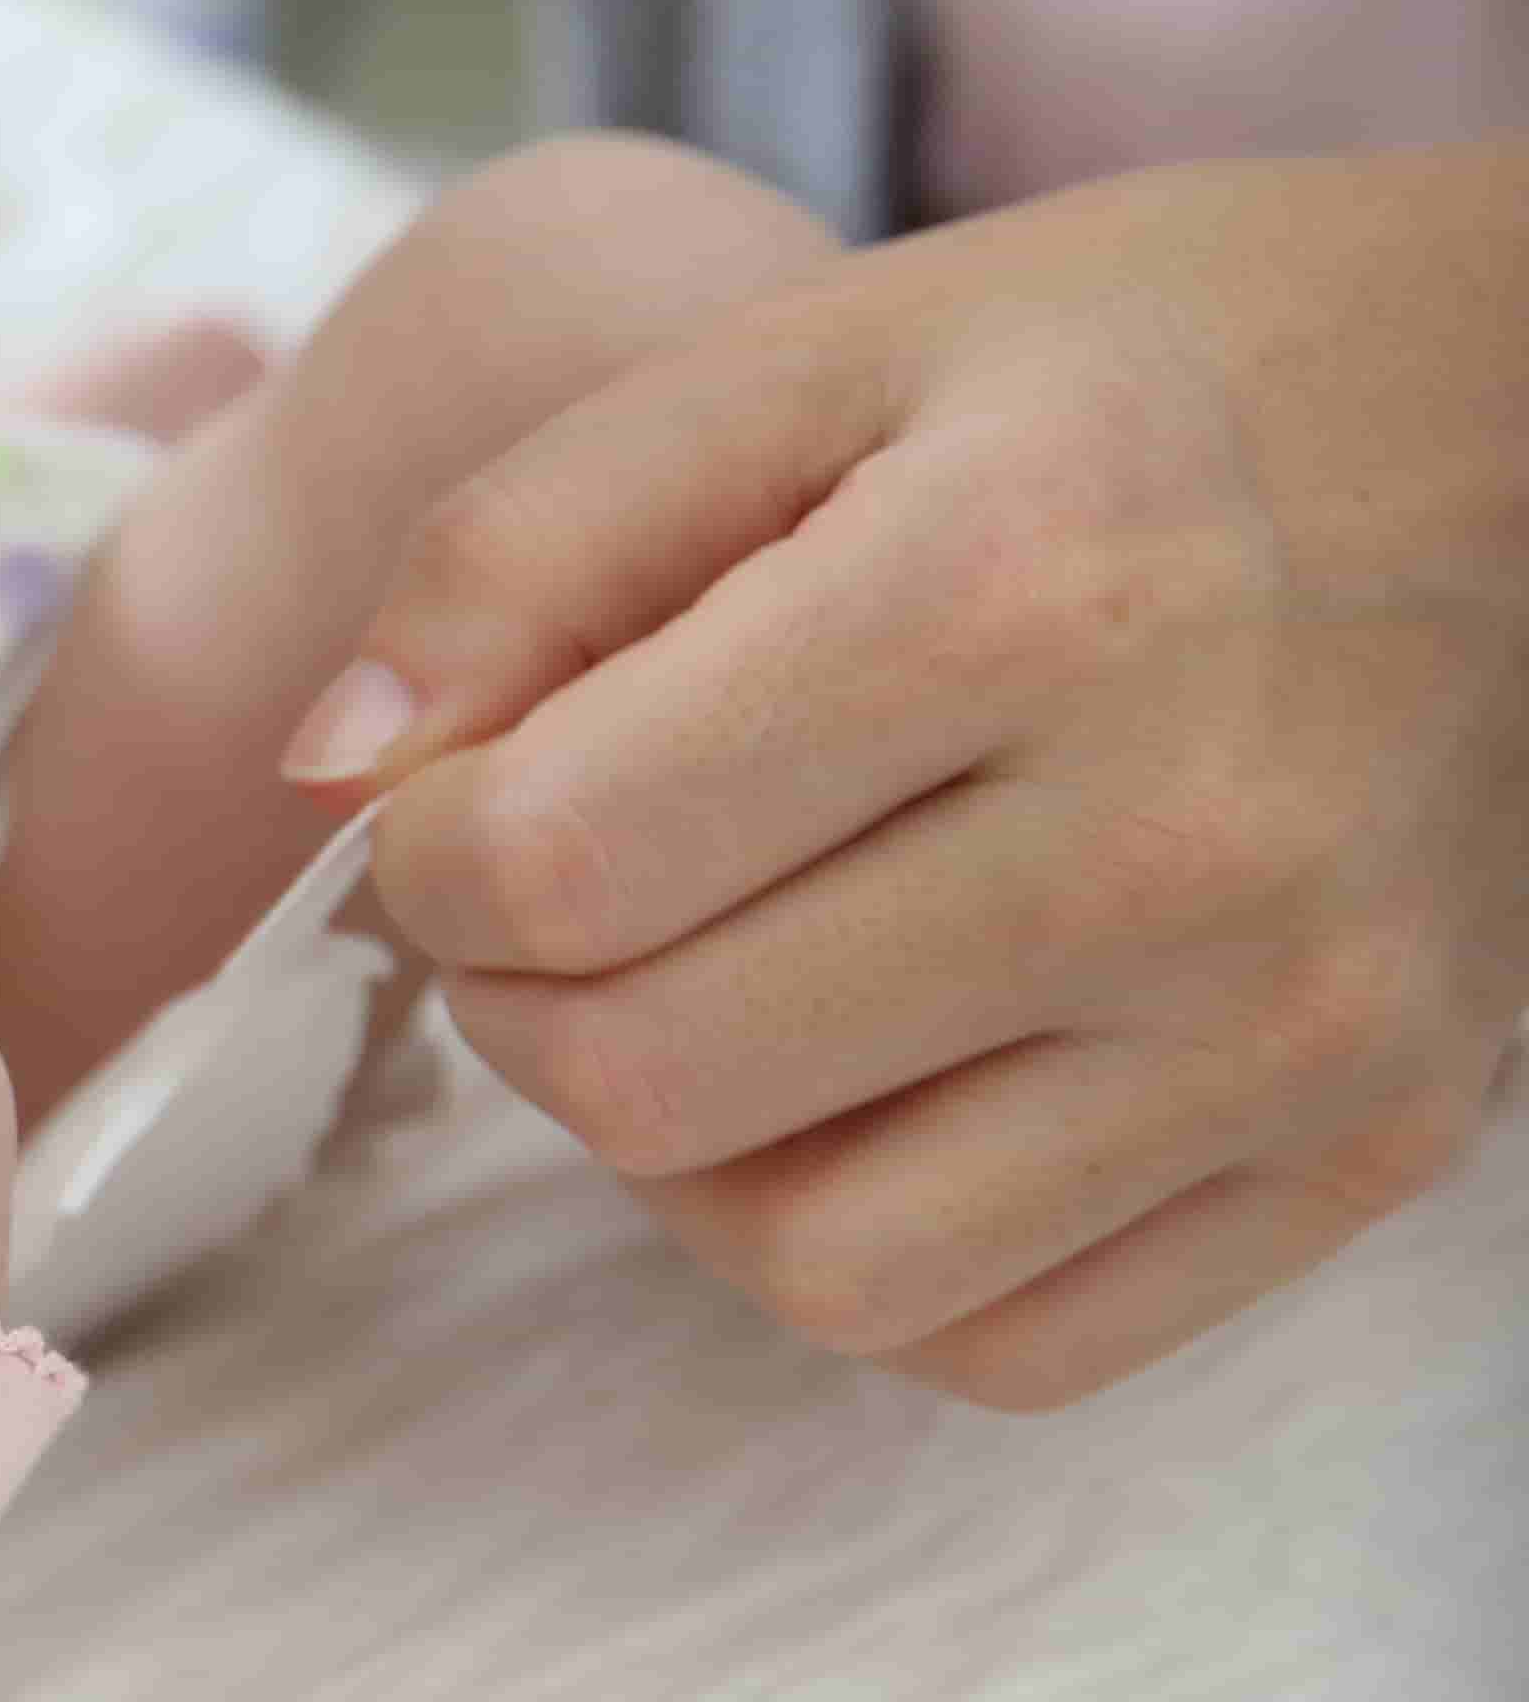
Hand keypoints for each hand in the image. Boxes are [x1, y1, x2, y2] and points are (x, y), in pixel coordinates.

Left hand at [300, 143, 1528, 1408]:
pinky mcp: (1374, 1148)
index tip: (474, 787)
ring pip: (807, 1268)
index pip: (545, 866)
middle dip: (525, 998)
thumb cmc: (1144, 380)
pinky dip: (874, 1253)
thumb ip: (518, 545)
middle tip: (575, 890)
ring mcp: (1303, 1023)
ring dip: (688, 1157)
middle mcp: (1183, 834)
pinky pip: (999, 1346)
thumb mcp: (809, 355)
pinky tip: (885, 1081)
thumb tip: (327, 779)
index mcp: (1017, 588)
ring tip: (733, 981)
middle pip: (642, 1086)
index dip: (426, 851)